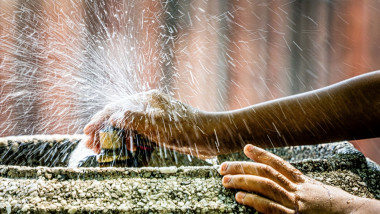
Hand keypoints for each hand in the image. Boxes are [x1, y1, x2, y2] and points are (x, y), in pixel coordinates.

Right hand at [83, 90, 217, 157]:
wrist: (209, 136)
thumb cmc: (186, 129)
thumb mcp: (158, 124)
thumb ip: (134, 119)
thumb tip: (112, 116)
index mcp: (146, 100)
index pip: (115, 107)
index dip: (99, 120)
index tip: (86, 133)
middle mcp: (147, 106)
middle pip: (118, 116)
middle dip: (103, 130)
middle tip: (91, 145)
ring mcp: (153, 117)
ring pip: (127, 126)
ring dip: (114, 137)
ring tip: (101, 149)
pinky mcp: (159, 129)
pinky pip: (138, 133)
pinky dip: (128, 141)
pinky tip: (126, 150)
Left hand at [219, 144, 378, 213]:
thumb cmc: (336, 207)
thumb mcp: (318, 191)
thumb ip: (299, 186)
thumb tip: (283, 181)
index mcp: (303, 182)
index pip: (278, 164)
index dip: (261, 154)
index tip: (245, 147)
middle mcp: (298, 189)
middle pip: (266, 173)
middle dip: (242, 168)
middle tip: (223, 166)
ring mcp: (296, 203)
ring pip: (266, 187)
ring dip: (243, 182)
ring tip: (225, 180)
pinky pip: (273, 208)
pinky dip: (255, 202)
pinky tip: (240, 198)